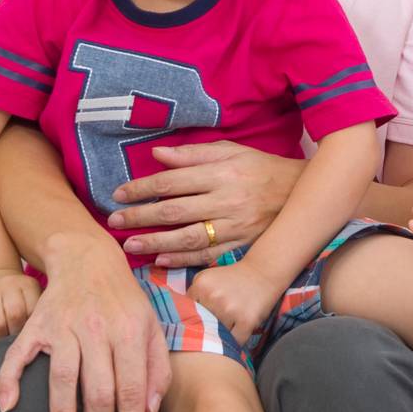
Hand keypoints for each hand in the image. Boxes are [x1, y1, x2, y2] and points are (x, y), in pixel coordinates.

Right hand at [0, 237, 171, 411]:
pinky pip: (19, 355)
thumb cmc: (125, 300)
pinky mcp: (37, 324)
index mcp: (129, 331)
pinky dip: (9, 380)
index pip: (130, 388)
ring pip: (62, 377)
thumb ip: (156, 368)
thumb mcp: (151, 326)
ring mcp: (64, 327)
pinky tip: (9, 406)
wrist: (89, 259)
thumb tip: (148, 411)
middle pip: (98, 389)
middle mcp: (97, 329)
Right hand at [0, 267, 40, 340]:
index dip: (33, 326)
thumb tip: (44, 332)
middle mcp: (8, 286)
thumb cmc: (21, 294)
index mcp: (27, 284)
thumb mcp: (34, 294)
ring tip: (7, 337)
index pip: (33, 309)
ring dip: (3, 337)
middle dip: (18, 332)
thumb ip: (39, 309)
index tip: (33, 333)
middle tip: (20, 338)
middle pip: (15, 315)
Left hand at [106, 141, 301, 266]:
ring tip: (130, 245)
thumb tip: (158, 155)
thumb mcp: (230, 151)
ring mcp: (233, 226)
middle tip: (114, 220)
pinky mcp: (240, 245)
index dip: (142, 188)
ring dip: (155, 242)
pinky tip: (160, 261)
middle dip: (140, 217)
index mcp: (221, 173)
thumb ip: (193, 154)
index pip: (172, 182)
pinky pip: (207, 255)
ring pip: (187, 238)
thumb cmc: (259, 168)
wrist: (298, 192)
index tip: (119, 194)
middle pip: (174, 211)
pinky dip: (182, 260)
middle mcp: (226, 200)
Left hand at [190, 260, 280, 344]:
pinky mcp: (247, 321)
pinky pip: (235, 342)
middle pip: (201, 327)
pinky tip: (237, 334)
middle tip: (213, 329)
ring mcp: (230, 309)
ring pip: (217, 336)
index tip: (199, 323)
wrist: (263, 271)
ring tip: (226, 330)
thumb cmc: (233, 278)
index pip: (187, 314)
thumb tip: (178, 321)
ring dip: (221, 337)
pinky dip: (235, 342)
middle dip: (206, 329)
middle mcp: (213, 297)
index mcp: (200, 285)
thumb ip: (192, 296)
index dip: (193, 320)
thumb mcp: (207, 279)